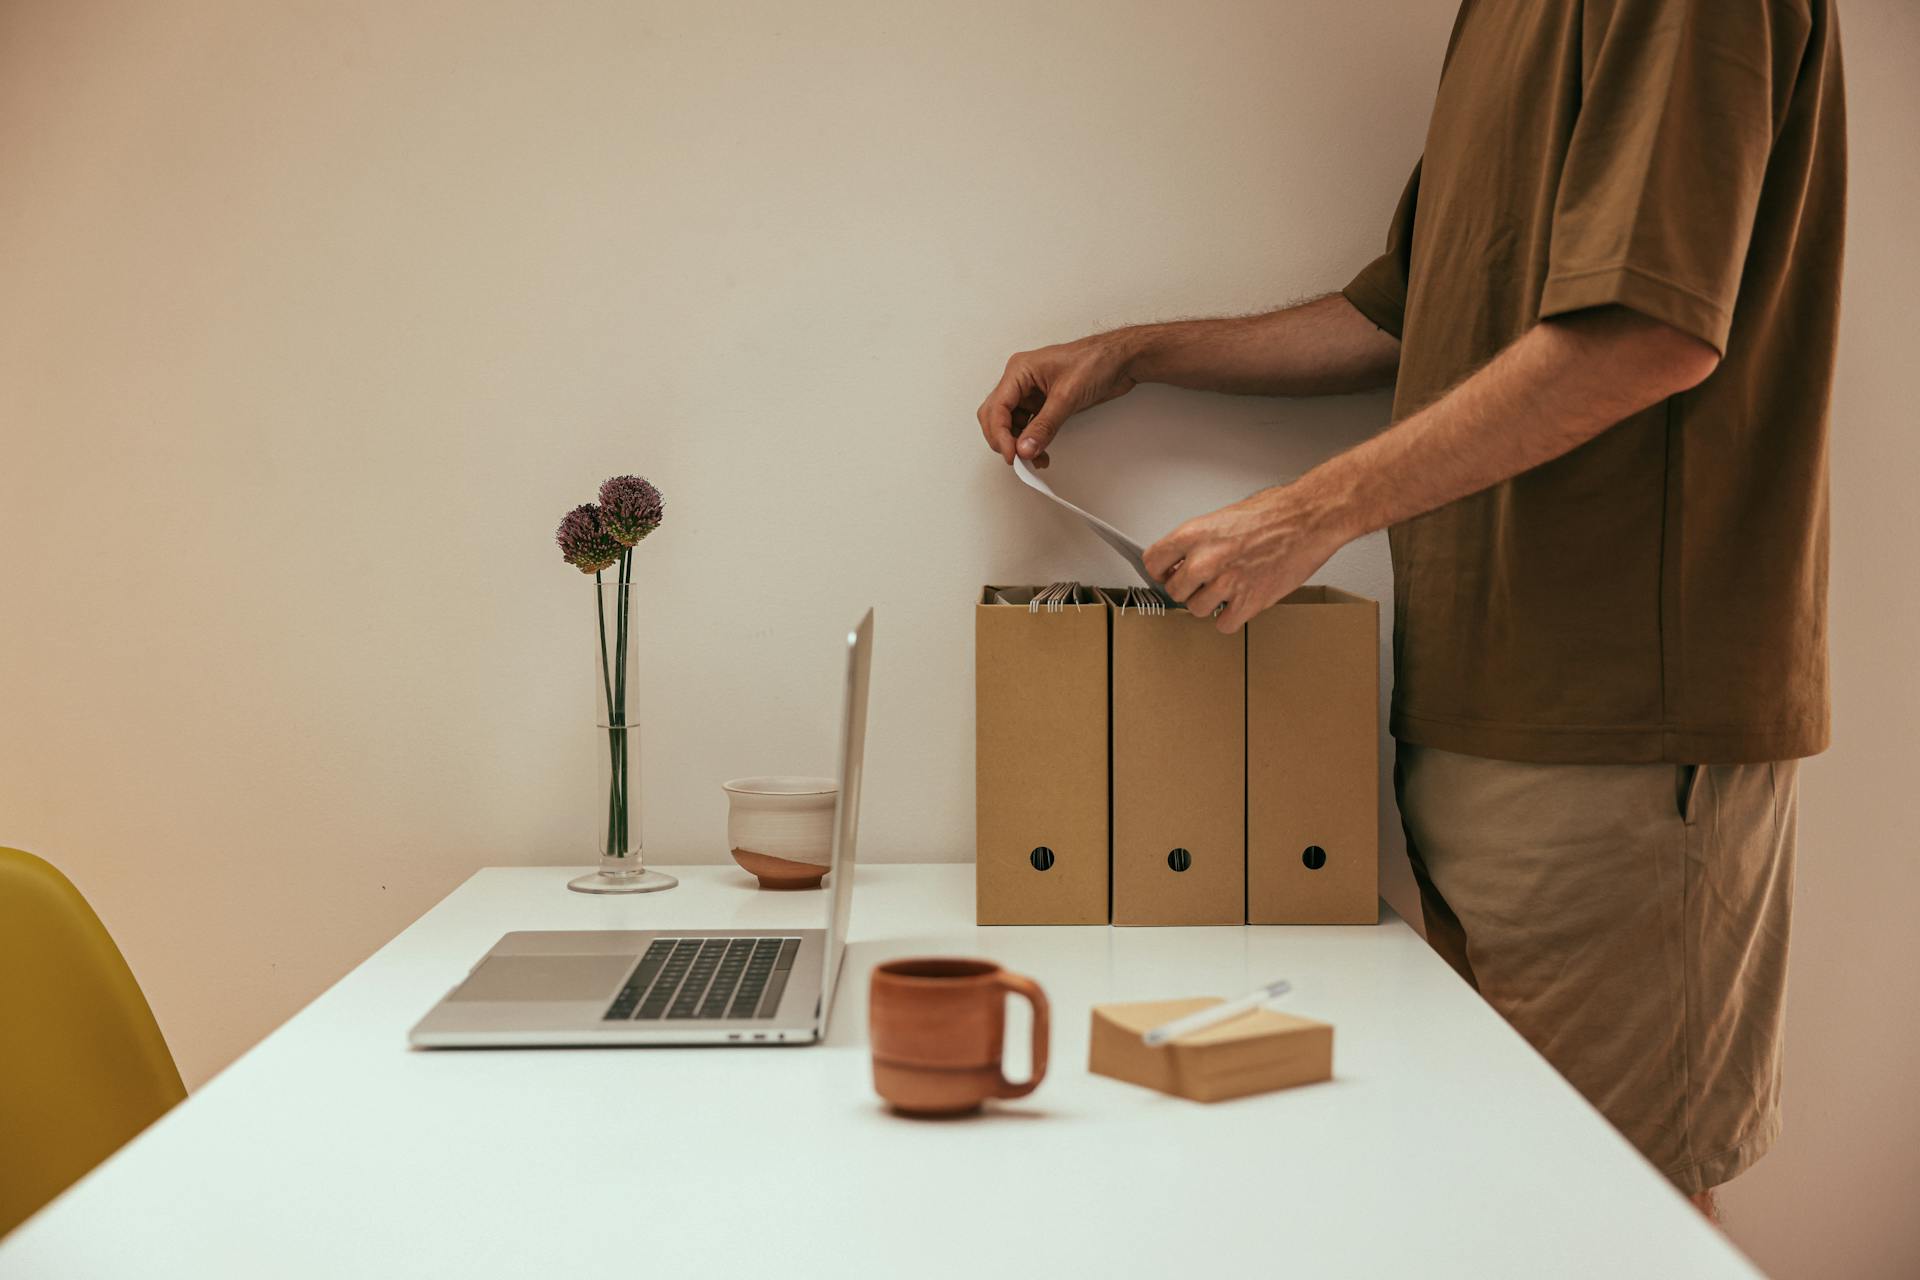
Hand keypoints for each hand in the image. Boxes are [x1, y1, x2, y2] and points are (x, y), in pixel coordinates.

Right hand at [977, 331, 1139, 466]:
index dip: (1000, 434)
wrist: (1121, 360)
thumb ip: (1044, 426)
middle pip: (996, 416)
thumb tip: (1025, 448)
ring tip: (1033, 459)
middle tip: (1017, 459)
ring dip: (1018, 444)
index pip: (997, 407)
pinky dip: (1031, 441)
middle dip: (1004, 439)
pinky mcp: (1045, 403)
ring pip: (1011, 424)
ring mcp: (1032, 392)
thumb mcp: (1067, 396)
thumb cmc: (1096, 361)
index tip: (1012, 454)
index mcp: (1020, 370)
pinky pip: (1029, 426)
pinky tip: (1040, 453)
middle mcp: (1021, 381)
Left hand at [1143, 483, 1352, 633]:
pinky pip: (1224, 624)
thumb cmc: (1274, 512)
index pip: (1153, 562)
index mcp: (1194, 534)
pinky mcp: (1249, 602)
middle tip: (1205, 581)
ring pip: (1196, 610)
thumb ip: (1200, 541)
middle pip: (1174, 591)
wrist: (1309, 519)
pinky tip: (1240, 603)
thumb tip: (1185, 559)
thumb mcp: (1224, 517)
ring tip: (1228, 588)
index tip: (1169, 573)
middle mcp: (1205, 560)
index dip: (1161, 570)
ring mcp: (1226, 583)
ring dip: (1209, 604)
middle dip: (1188, 588)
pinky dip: (1231, 618)